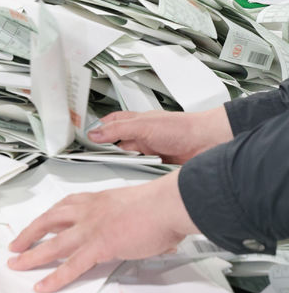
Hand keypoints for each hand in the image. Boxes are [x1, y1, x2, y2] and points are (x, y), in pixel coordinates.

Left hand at [7, 171, 196, 292]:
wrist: (167, 205)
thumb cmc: (160, 205)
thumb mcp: (138, 208)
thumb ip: (134, 222)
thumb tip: (149, 235)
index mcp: (97, 200)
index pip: (65, 206)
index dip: (48, 216)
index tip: (39, 222)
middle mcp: (89, 211)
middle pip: (48, 221)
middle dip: (29, 234)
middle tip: (16, 244)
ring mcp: (91, 229)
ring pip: (53, 244)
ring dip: (31, 256)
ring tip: (16, 265)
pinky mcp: (99, 246)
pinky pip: (71, 266)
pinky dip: (55, 277)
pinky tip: (43, 285)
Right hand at [87, 107, 232, 163]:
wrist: (207, 143)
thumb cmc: (182, 128)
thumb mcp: (143, 126)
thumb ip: (118, 129)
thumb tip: (96, 133)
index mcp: (135, 121)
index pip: (110, 122)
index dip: (98, 129)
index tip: (85, 137)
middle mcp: (142, 135)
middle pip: (117, 143)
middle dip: (109, 151)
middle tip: (98, 157)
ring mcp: (149, 151)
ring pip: (129, 159)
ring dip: (126, 163)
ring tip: (124, 164)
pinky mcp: (156, 164)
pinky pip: (141, 170)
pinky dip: (138, 172)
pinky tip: (139, 171)